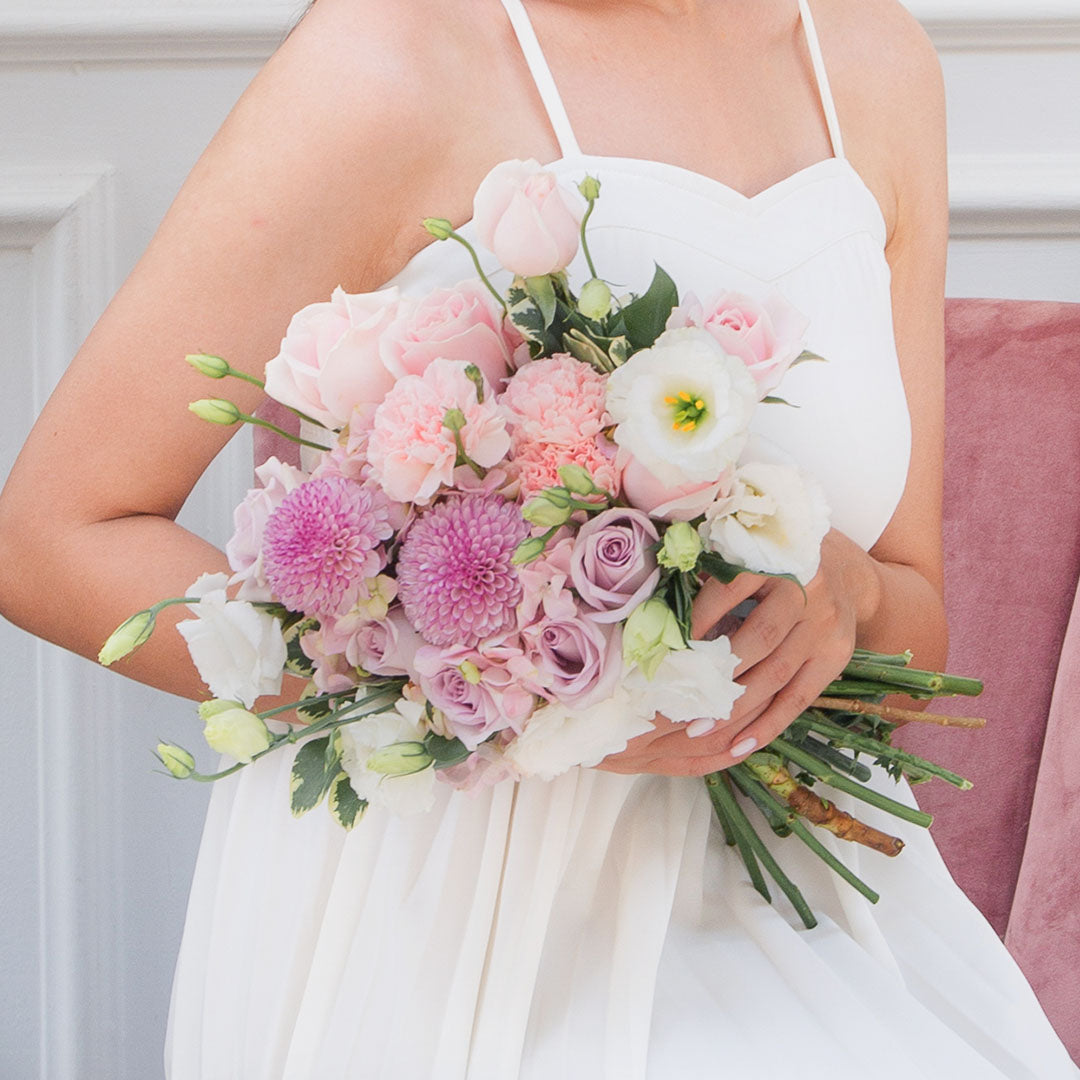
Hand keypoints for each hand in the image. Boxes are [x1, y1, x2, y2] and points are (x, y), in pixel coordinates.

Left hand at [596, 530, 874, 776]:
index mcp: (779, 557)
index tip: (668, 644)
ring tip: (697, 730)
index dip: (700, 616)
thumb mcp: (749, 553)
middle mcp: (809, 592)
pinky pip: (800, 698)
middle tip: (676, 700)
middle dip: (716, 673)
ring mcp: (826, 628)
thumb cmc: (775, 561)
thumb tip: (658, 613)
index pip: (734, 587)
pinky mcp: (836, 656)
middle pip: (759, 639)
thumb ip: (711, 574)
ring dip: (735, 708)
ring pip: (777, 674)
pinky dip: (768, 725)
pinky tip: (739, 747)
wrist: (844, 570)